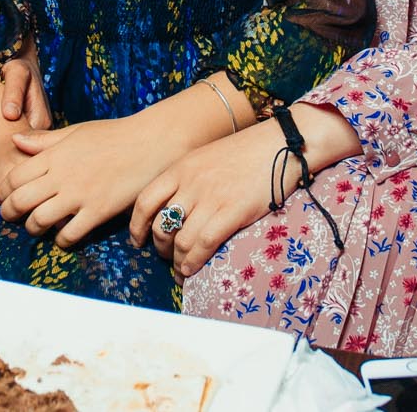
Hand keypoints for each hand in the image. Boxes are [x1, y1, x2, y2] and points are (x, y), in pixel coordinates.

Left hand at [0, 117, 170, 247]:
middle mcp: (62, 176)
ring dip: (32, 228)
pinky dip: (61, 240)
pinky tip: (63, 236)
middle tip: (10, 217)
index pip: (14, 177)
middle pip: (20, 201)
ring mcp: (79, 195)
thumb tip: (15, 140)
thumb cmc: (113, 135)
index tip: (5, 196)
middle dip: (9, 213)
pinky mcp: (98, 211)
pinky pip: (70, 234)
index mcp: (55, 154)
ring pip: (39, 220)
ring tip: (35, 227)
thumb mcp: (76, 132)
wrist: (149, 143)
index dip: (4, 190)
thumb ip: (45, 140)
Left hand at [130, 104, 358, 277]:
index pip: (145, 201)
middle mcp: (191, 183)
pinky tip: (192, 271)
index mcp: (181, 168)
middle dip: (160, 249)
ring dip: (177, 261)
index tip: (139, 241)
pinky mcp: (232, 211)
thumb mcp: (205, 157)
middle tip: (167, 257)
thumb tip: (175, 208)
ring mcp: (211, 198)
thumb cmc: (245, 152)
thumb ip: (187, 179)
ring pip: (181, 240)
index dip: (137, 226)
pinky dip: (194, 263)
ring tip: (181, 271)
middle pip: (161, 225)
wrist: (279, 144)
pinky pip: (204, 244)